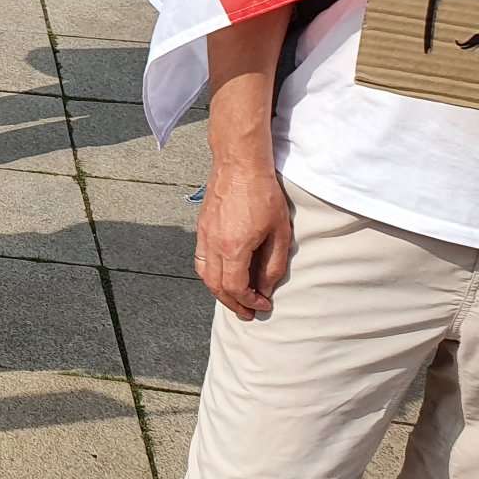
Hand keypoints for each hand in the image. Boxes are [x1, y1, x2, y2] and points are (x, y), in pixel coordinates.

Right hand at [194, 166, 292, 318]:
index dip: (249, 301)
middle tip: (247, 312)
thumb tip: (264, 287)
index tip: (263, 305)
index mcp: (233, 247)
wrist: (239, 165)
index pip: (235, 287)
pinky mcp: (202, 227)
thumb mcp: (278, 233)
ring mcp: (204, 235)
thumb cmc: (263, 194)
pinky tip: (222, 274)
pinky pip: (200, 258)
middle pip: (215, 285)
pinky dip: (210, 273)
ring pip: (204, 273)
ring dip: (218, 291)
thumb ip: (271, 265)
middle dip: (232, 302)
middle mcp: (213, 244)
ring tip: (233, 298)